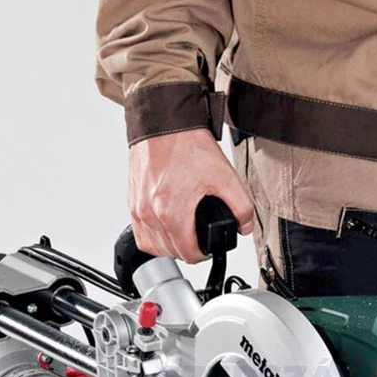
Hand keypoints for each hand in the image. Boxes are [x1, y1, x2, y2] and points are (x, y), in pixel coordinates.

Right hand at [128, 128, 254, 262]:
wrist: (164, 122)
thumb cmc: (187, 145)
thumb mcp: (225, 176)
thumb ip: (241, 206)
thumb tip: (244, 227)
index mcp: (172, 212)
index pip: (189, 254)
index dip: (204, 254)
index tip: (209, 246)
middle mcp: (151, 213)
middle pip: (172, 252)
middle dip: (189, 249)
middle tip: (200, 238)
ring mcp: (138, 208)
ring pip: (153, 247)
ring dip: (170, 246)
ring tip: (184, 235)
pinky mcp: (132, 201)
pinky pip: (140, 234)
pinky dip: (153, 237)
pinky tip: (165, 229)